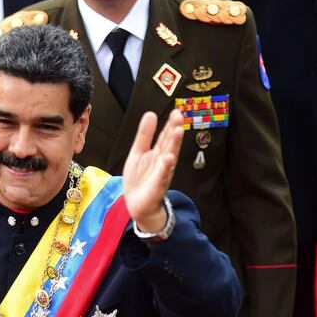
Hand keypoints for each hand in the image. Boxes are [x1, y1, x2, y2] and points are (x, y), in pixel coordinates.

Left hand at [122, 110, 183, 231]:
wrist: (137, 204)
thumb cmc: (139, 180)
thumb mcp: (138, 152)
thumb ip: (144, 135)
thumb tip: (151, 114)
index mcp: (158, 153)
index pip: (165, 136)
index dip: (170, 124)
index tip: (176, 112)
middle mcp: (163, 162)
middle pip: (169, 143)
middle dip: (174, 130)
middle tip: (179, 116)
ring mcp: (161, 173)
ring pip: (169, 156)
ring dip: (174, 144)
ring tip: (177, 131)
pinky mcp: (157, 186)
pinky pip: (162, 175)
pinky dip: (165, 167)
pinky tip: (169, 158)